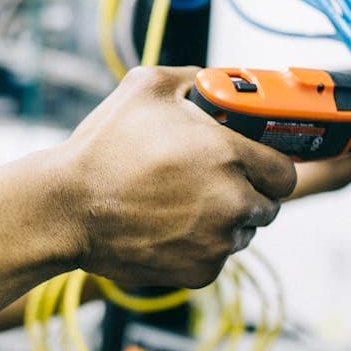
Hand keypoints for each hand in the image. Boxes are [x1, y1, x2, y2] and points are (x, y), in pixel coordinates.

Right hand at [61, 67, 296, 287]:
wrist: (66, 209)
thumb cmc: (103, 149)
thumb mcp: (145, 88)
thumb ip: (194, 78)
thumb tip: (217, 81)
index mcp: (227, 154)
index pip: (284, 170)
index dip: (270, 166)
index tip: (254, 164)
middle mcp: (231, 201)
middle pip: (269, 205)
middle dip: (249, 193)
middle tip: (215, 183)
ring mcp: (217, 242)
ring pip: (243, 233)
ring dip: (225, 221)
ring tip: (183, 205)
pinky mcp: (200, 272)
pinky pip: (216, 258)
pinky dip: (201, 246)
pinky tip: (168, 227)